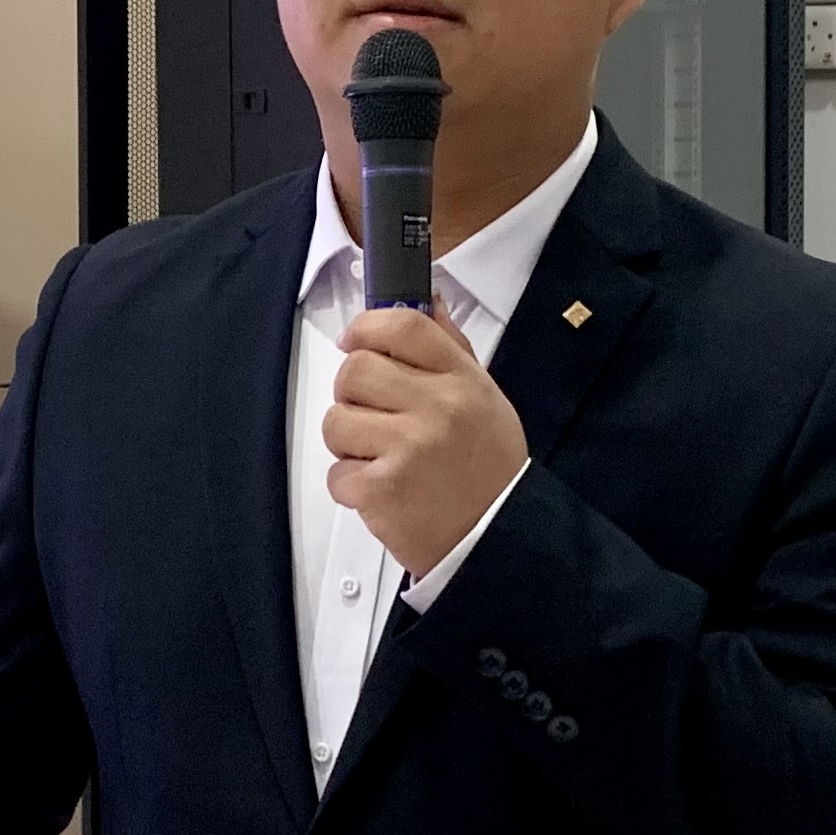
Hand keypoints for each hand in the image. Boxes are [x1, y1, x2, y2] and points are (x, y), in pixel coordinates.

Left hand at [323, 303, 528, 577]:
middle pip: (355, 369)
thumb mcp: (484, 397)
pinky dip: (351, 485)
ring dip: (348, 441)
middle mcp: (437, 408)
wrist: (498, 535)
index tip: (354, 340)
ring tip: (379, 456)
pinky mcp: (383, 489)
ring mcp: (408, 448)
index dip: (366, 327)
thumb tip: (427, 299)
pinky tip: (382, 488)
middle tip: (371, 414)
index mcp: (461, 380)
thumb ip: (450, 348)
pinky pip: (337, 473)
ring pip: (336, 420)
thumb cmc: (487, 466)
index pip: (403, 325)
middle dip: (352, 393)